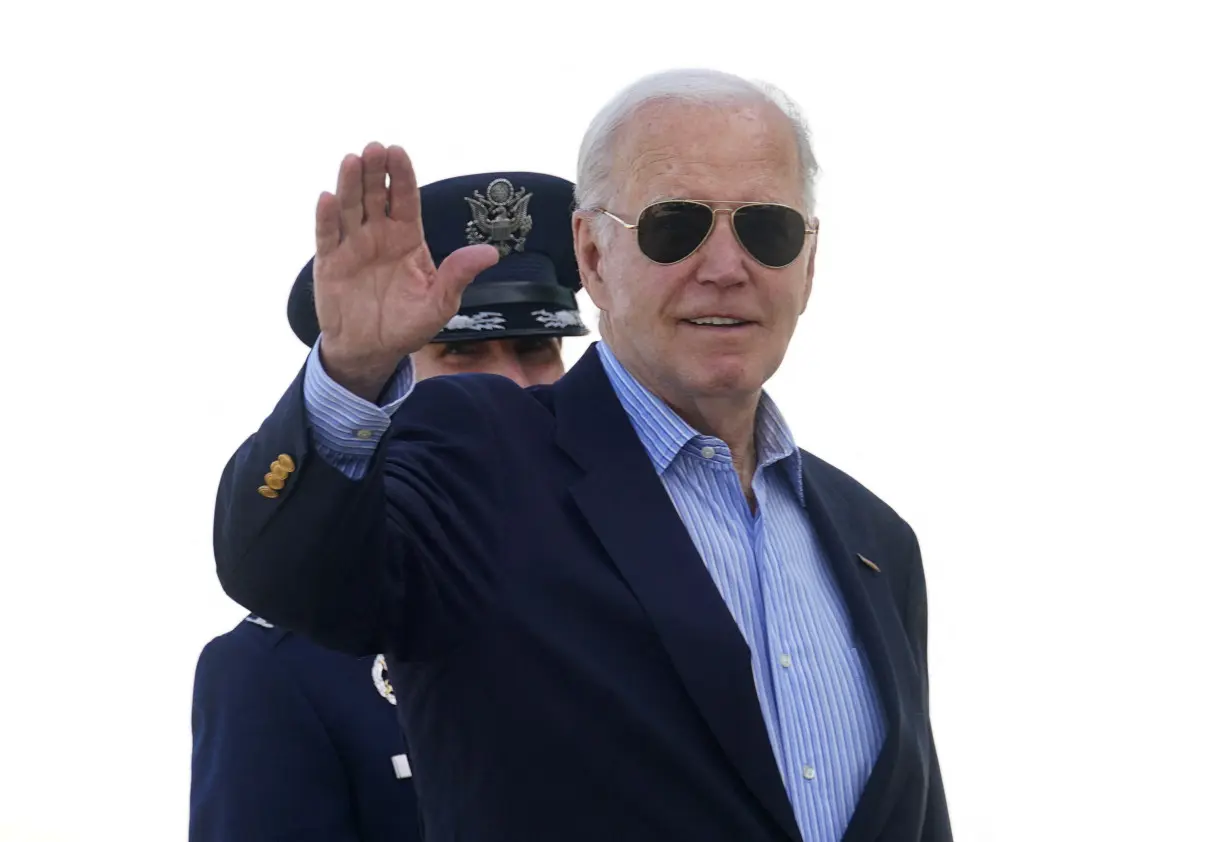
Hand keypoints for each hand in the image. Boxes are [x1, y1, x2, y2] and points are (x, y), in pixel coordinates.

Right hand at [313, 142, 499, 399]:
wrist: (372, 351)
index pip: (405, 199)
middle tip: (375, 148)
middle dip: (375, 171)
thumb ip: (459, 276)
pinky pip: (327, 236)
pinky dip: (327, 218)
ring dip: (349, 184)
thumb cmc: (408, 325)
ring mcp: (353, 245)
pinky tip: (328, 198)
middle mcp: (378, 234)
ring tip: (351, 160)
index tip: (398, 152)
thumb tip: (491, 253)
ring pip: (350, 208)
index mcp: (407, 238)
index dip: (401, 176)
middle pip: (375, 195)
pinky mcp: (330, 262)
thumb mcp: (440, 304)